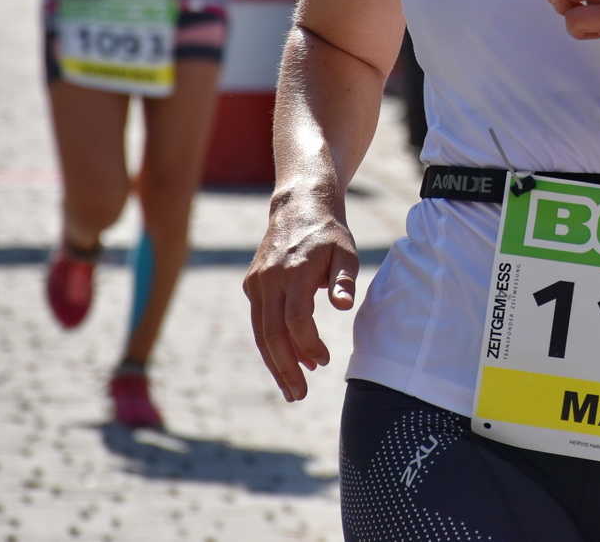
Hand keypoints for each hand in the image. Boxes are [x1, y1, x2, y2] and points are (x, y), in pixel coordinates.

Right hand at [242, 191, 359, 401]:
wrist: (299, 205)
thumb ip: (345, 279)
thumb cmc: (330, 232)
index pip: (296, 319)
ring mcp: (257, 282)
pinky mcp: (252, 284)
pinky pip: (261, 320)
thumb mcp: (346, 251)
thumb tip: (344, 306)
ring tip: (292, 388)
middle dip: (285, 368)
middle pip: (272, 333)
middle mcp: (270, 279)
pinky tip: (291, 360)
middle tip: (299, 395)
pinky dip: (273, 343)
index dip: (308, 345)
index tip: (325, 361)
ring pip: (261, 331)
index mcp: (294, 271)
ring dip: (275, 363)